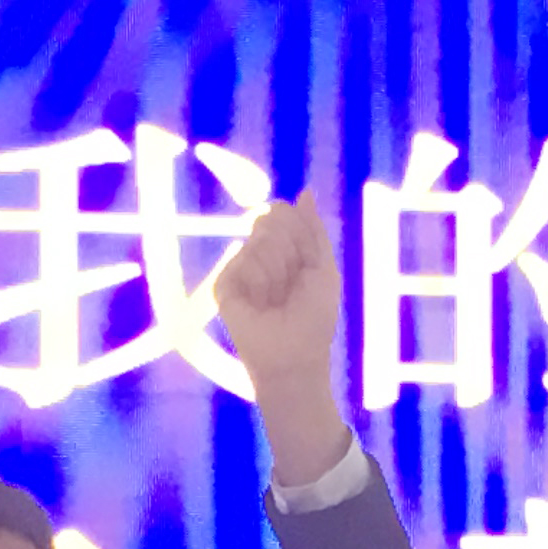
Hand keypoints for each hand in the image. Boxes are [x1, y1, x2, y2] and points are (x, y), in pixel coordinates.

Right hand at [211, 199, 354, 491]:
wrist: (294, 356)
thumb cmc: (315, 317)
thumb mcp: (323, 267)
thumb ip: (313, 229)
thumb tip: (304, 192)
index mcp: (285, 249)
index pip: (285, 214)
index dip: (301, 235)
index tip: (307, 265)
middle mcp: (260, 254)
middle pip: (271, 220)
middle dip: (290, 252)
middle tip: (291, 285)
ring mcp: (240, 269)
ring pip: (259, 240)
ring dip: (278, 272)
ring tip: (276, 300)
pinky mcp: (224, 284)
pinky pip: (243, 259)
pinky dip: (259, 282)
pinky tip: (260, 304)